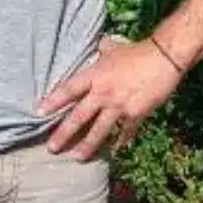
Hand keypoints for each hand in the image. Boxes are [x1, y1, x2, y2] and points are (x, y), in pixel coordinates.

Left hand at [38, 35, 182, 158]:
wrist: (164, 57)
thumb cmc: (137, 50)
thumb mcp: (114, 48)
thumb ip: (102, 50)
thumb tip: (99, 45)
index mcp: (95, 75)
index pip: (68, 90)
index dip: (53, 102)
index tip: (39, 113)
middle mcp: (103, 93)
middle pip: (79, 116)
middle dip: (64, 134)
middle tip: (52, 148)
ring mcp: (119, 106)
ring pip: (99, 130)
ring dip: (87, 146)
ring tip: (77, 157)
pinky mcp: (136, 114)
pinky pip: (125, 131)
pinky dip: (120, 141)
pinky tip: (115, 150)